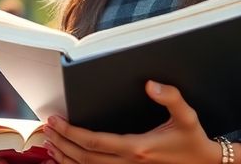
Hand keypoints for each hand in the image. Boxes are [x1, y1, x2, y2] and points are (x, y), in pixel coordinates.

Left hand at [42, 81, 222, 163]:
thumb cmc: (194, 141)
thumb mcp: (187, 116)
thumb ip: (170, 97)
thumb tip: (150, 84)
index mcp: (138, 148)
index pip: (94, 141)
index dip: (71, 132)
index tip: (56, 120)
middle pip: (84, 157)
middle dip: (62, 142)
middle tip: (46, 128)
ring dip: (65, 157)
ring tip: (50, 143)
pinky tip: (67, 159)